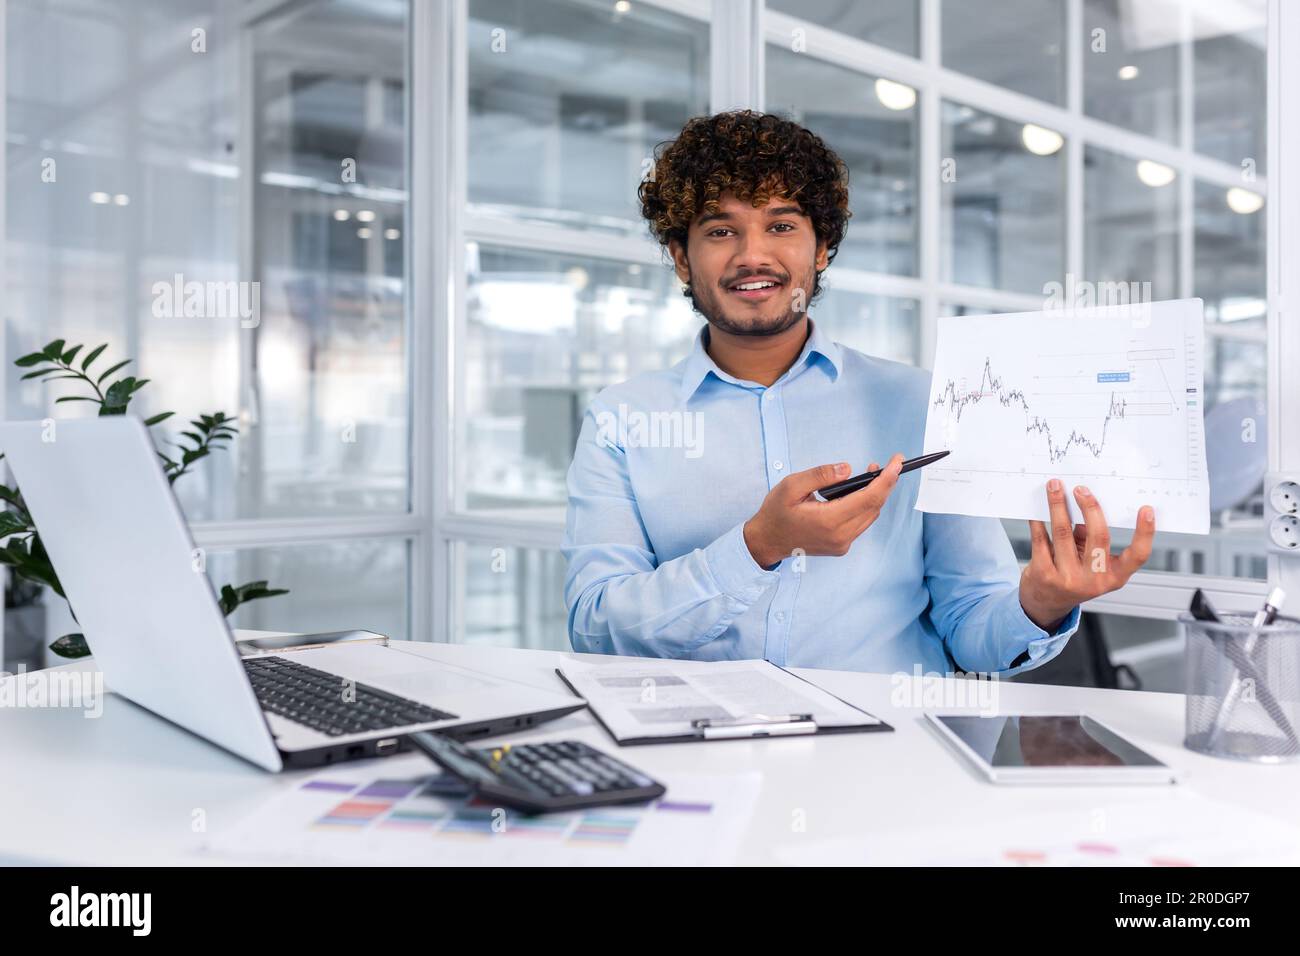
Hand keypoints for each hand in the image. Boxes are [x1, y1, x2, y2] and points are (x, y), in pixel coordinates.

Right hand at [743, 454, 904, 566]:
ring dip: (877, 495)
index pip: (869, 498)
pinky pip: (862, 523)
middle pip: (875, 507)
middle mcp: (840, 536)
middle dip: (886, 483)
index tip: (897, 462)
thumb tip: (847, 469)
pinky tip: (861, 493)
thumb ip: (820, 475)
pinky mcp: (841, 545)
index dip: (887, 478)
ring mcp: (842, 543)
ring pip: (871, 515)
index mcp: (829, 520)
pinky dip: (866, 506)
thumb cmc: (776, 513)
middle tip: (888, 464)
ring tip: (873, 475)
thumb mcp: (791, 486)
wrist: (767, 540)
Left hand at [1019, 479, 1155, 630]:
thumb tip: (1086, 503)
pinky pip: (1041, 539)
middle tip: (1081, 489)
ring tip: (1055, 487)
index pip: (1138, 556)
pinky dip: (1038, 521)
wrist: (1045, 604)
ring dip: (1058, 505)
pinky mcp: (1044, 575)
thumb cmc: (1074, 577)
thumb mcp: (1092, 564)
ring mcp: (1068, 579)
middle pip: (1099, 536)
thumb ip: (1092, 538)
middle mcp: (1094, 581)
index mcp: (1114, 577)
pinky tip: (1037, 509)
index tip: (1146, 509)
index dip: (1145, 533)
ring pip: (1064, 532)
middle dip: (1090, 508)